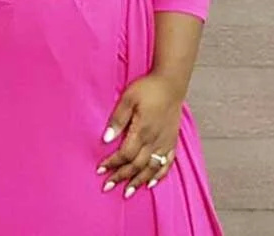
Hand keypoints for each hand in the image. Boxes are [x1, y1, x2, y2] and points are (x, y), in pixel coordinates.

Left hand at [96, 73, 184, 197]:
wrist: (171, 82)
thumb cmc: (148, 88)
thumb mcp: (128, 99)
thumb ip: (117, 120)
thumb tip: (106, 139)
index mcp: (142, 130)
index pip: (125, 154)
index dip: (112, 163)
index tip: (100, 170)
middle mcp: (155, 140)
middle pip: (137, 165)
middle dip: (122, 177)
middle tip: (109, 186)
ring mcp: (165, 142)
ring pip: (151, 168)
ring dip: (138, 181)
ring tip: (127, 192)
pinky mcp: (172, 141)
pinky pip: (167, 163)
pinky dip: (159, 175)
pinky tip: (151, 183)